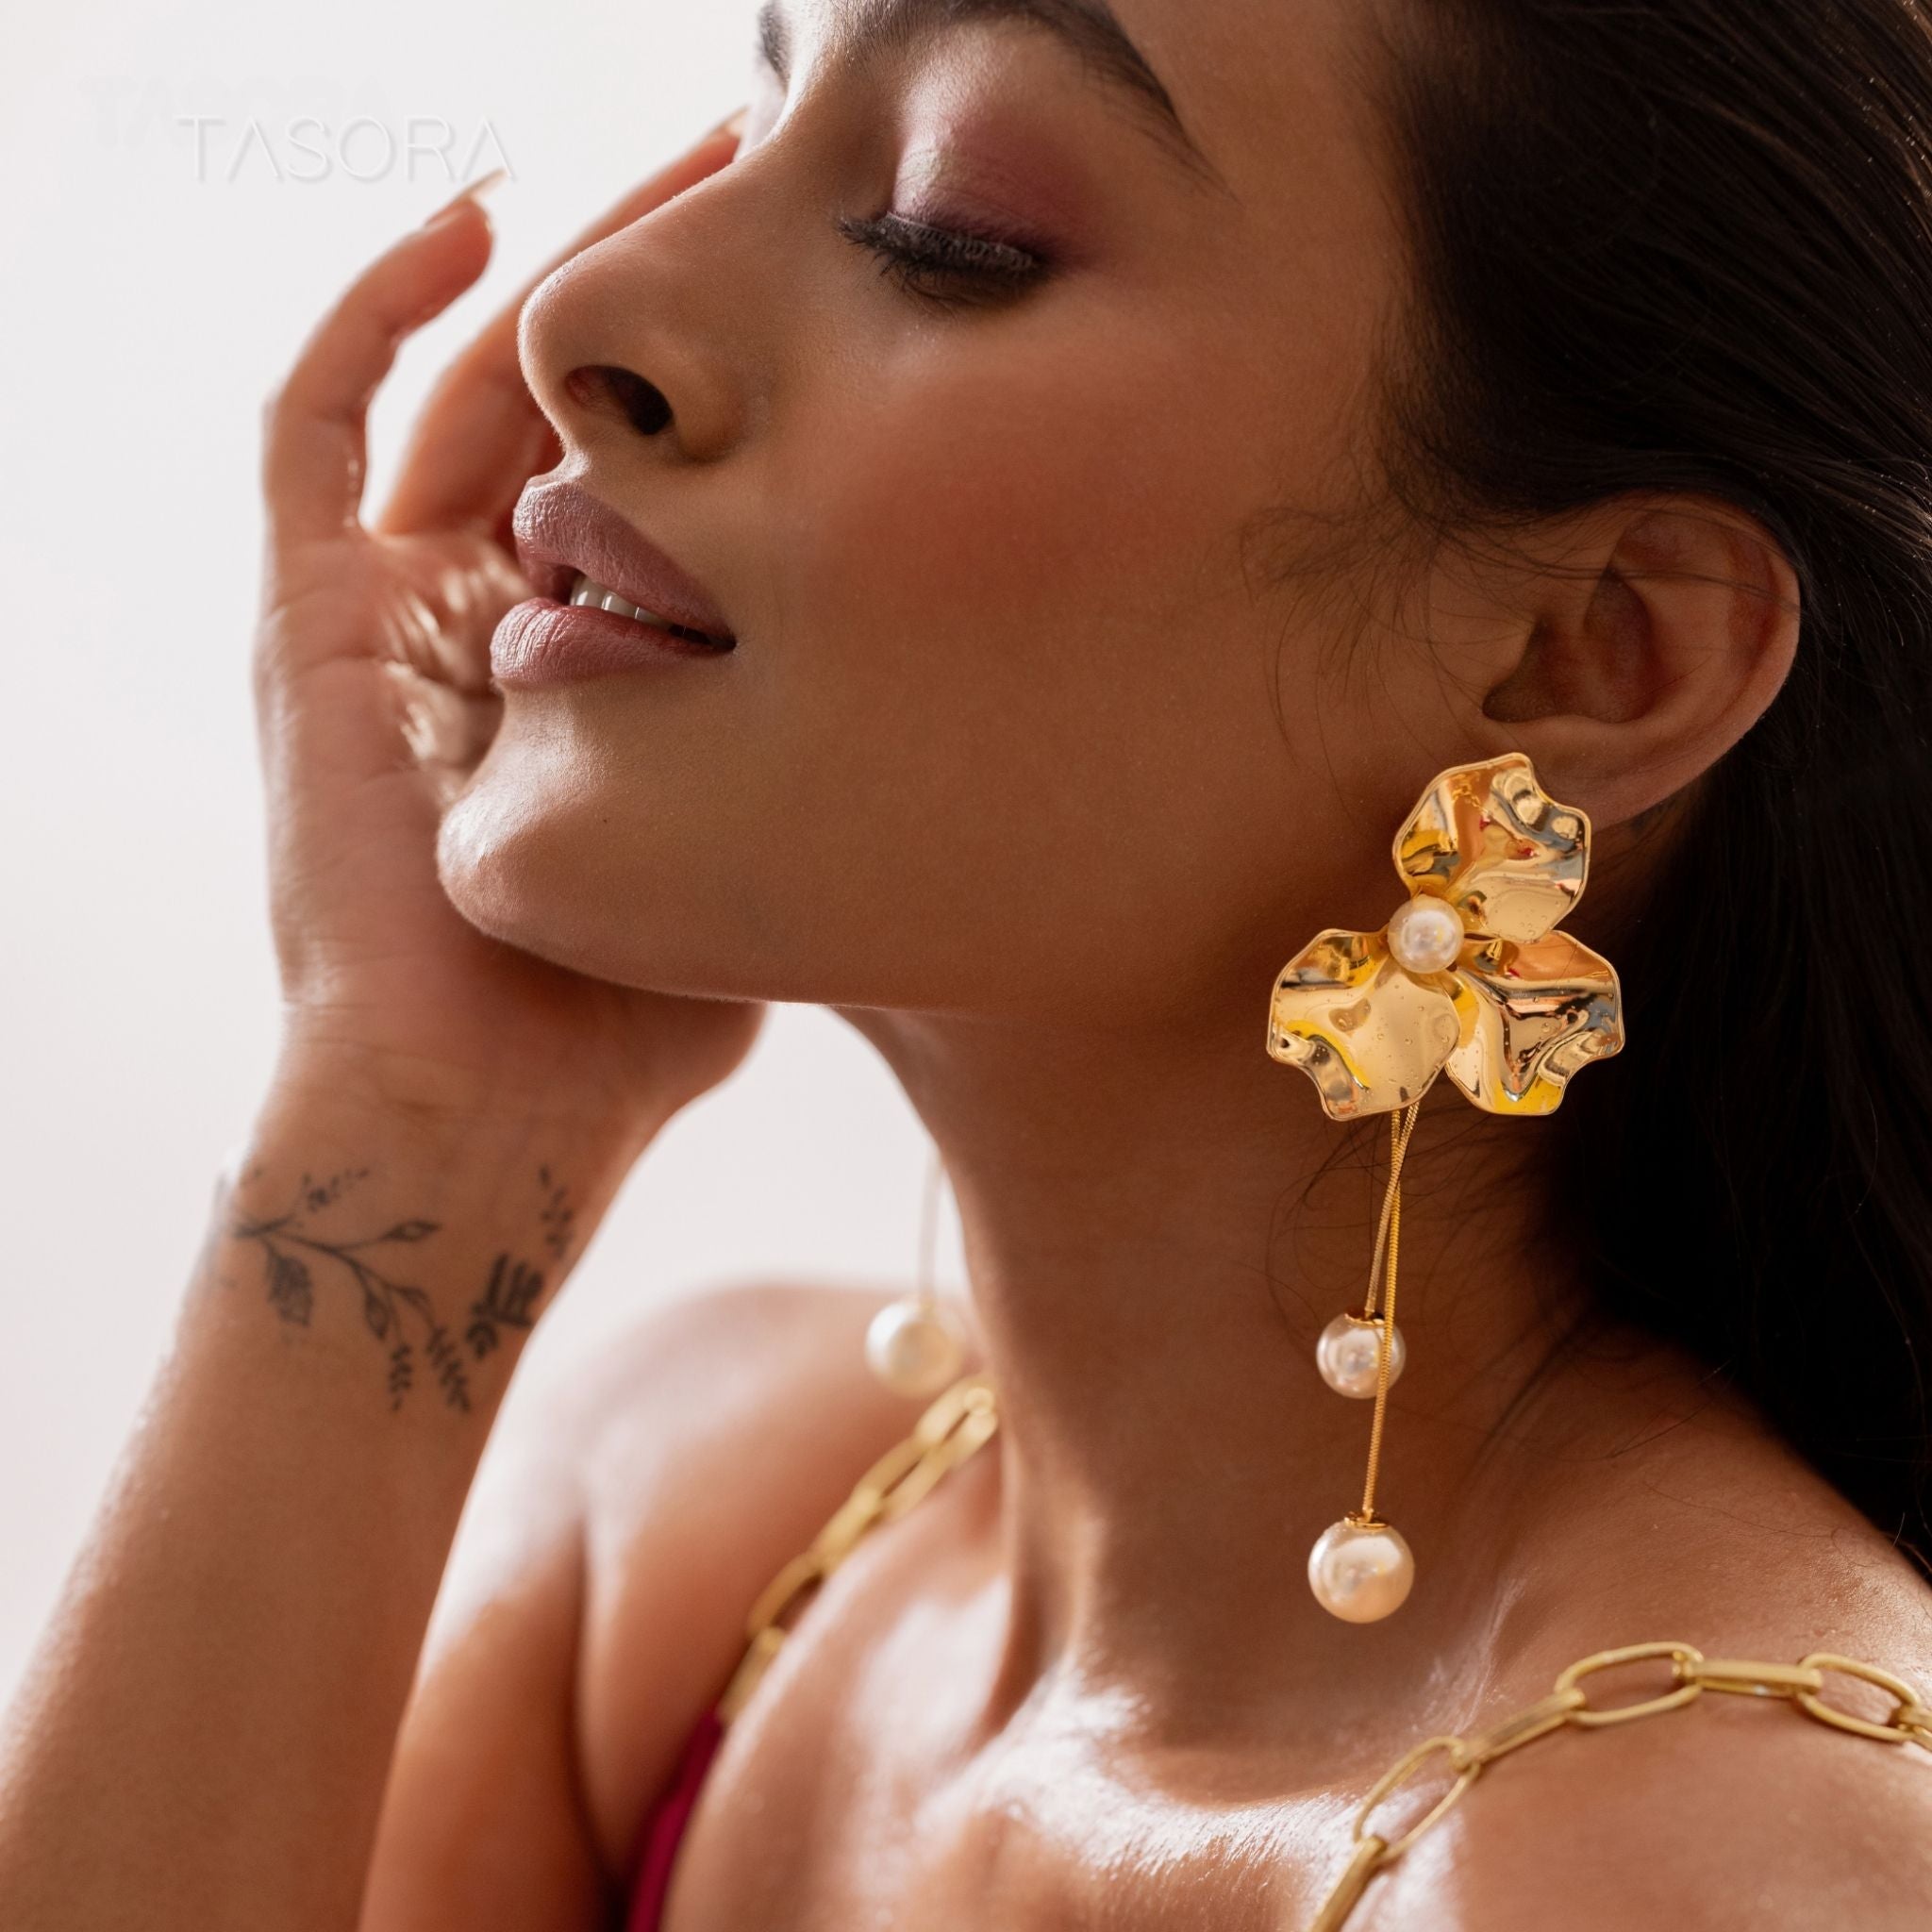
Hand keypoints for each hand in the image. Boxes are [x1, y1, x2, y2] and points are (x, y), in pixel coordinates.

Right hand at [255, 113, 762, 1146]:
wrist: (487, 1116)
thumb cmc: (627, 1025)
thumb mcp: (761, 857)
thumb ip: (810, 766)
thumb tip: (940, 693)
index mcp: (584, 669)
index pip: (653, 475)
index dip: (735, 378)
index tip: (847, 304)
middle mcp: (486, 619)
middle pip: (571, 402)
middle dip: (669, 286)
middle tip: (779, 173)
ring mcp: (392, 610)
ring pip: (466, 385)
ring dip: (567, 264)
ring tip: (685, 152)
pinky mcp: (308, 614)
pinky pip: (312, 423)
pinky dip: (374, 307)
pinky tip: (481, 216)